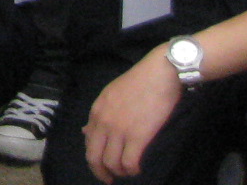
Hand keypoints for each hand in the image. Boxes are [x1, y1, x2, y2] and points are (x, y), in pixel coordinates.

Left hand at [83, 50, 183, 180]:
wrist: (160, 73)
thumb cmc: (140, 82)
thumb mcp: (111, 95)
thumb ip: (100, 114)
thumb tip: (86, 132)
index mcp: (96, 110)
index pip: (88, 142)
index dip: (94, 158)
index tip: (102, 165)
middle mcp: (104, 121)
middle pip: (94, 157)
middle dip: (100, 172)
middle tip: (109, 179)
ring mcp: (120, 129)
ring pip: (111, 163)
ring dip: (119, 172)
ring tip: (128, 172)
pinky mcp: (138, 136)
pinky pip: (129, 163)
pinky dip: (132, 170)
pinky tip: (138, 168)